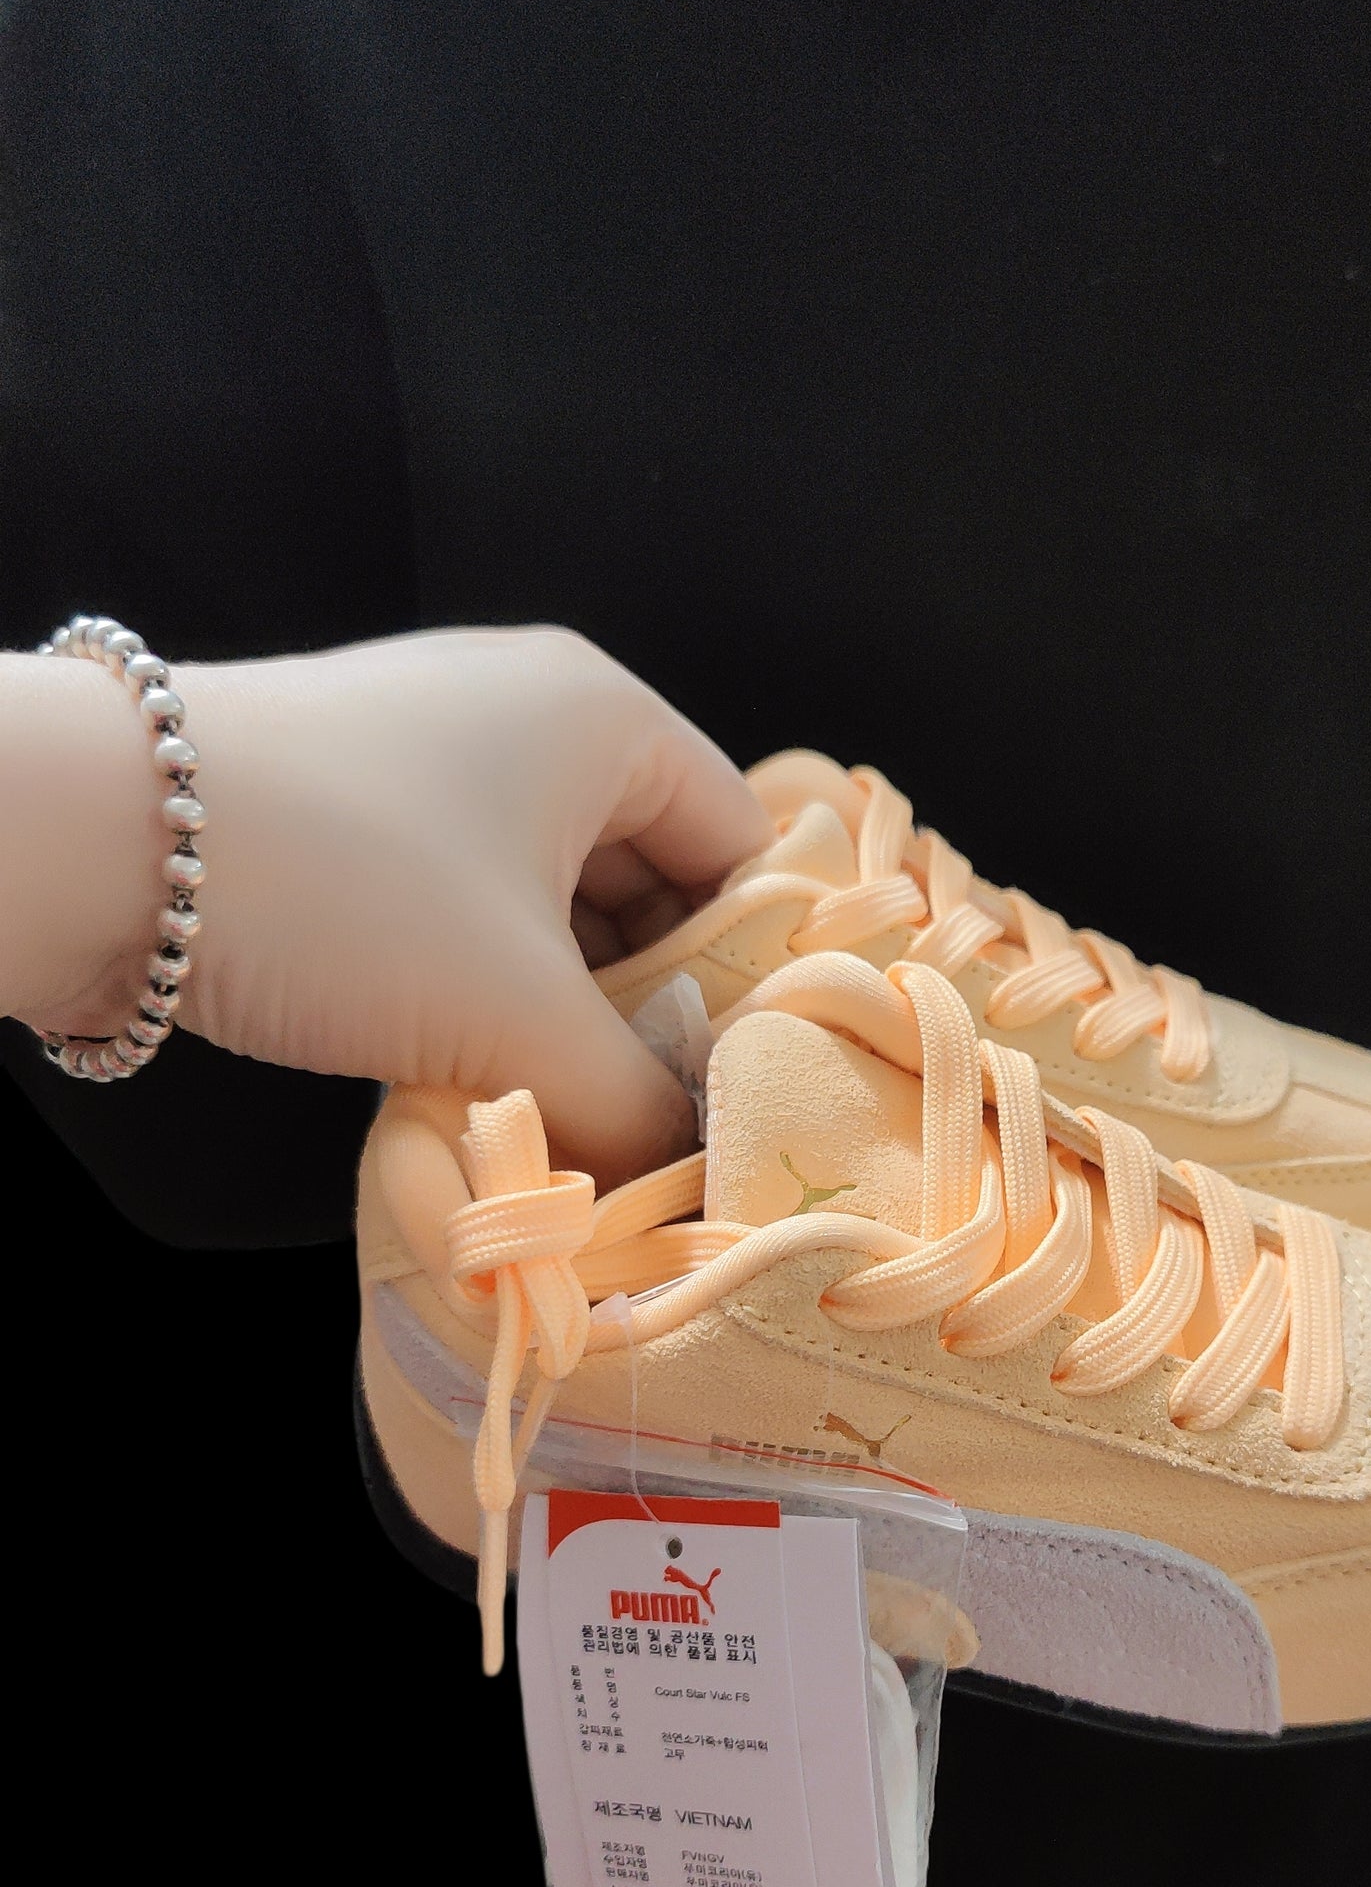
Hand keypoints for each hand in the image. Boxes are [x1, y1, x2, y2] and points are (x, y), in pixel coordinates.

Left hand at [3, 628, 771, 1183]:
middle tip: (657, 1118)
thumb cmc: (351, 891)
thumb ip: (636, 1103)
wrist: (97, 838)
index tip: (746, 1084)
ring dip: (563, 1012)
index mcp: (605, 717)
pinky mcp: (350, 813)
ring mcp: (431, 760)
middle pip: (652, 881)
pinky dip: (483, 992)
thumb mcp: (521, 1017)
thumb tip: (688, 1169)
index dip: (757, 972)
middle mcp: (529, 716)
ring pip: (552, 906)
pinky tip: (477, 1077)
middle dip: (656, 1005)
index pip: (746, 848)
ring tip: (569, 1113)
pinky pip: (465, 911)